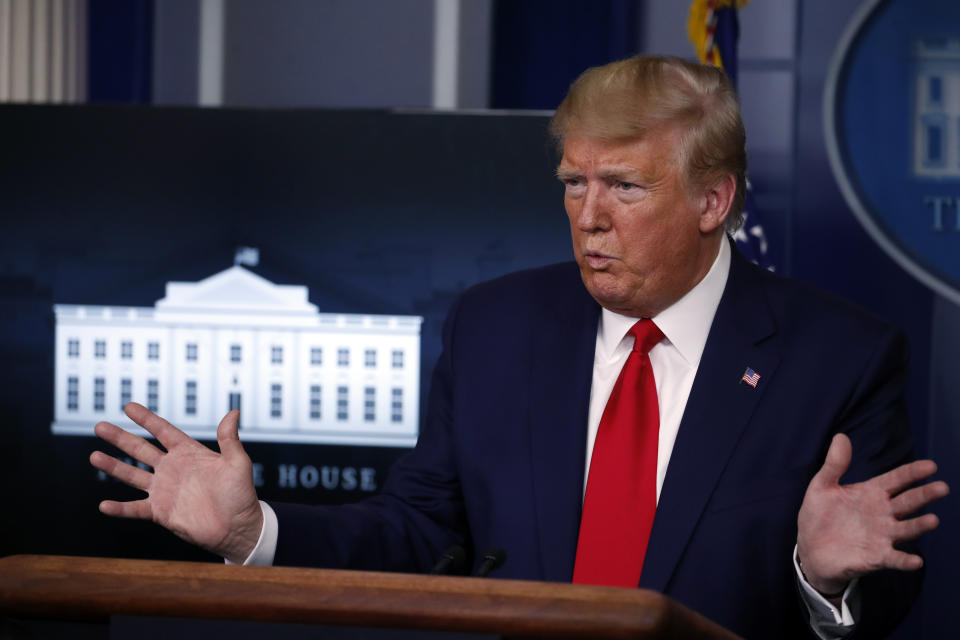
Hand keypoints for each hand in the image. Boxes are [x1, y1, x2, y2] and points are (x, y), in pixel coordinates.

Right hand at [90, 403, 263, 563]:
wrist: (238, 527)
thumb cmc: (241, 494)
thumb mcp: (237, 463)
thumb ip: (230, 439)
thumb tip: (234, 412)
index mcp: (189, 453)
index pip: (163, 431)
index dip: (146, 419)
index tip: (128, 406)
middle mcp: (172, 469)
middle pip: (141, 449)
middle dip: (120, 438)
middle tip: (100, 426)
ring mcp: (164, 490)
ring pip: (132, 475)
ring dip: (113, 467)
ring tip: (94, 456)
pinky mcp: (160, 512)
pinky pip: (135, 509)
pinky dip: (120, 508)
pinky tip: (104, 505)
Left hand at [797, 433, 948, 595]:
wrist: (810, 549)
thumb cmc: (819, 515)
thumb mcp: (822, 486)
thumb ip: (834, 464)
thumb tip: (841, 436)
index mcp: (871, 493)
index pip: (897, 480)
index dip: (912, 473)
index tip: (931, 466)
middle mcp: (882, 514)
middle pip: (908, 502)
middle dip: (925, 495)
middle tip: (942, 487)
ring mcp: (882, 536)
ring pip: (906, 529)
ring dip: (919, 525)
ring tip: (933, 520)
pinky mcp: (875, 557)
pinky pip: (894, 559)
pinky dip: (905, 560)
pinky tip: (915, 560)